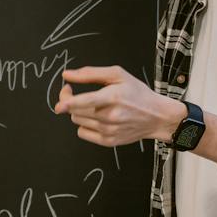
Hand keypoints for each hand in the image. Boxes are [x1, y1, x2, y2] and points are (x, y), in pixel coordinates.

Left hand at [54, 66, 185, 147]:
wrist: (157, 116)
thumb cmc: (137, 93)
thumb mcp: (118, 75)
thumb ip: (90, 74)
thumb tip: (67, 75)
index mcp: (112, 97)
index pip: (83, 102)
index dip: (67, 102)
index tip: (60, 104)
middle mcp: (109, 116)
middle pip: (75, 111)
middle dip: (69, 101)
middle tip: (73, 93)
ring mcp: (108, 131)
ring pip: (77, 121)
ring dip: (79, 112)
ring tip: (93, 106)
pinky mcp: (108, 142)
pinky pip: (83, 133)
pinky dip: (85, 125)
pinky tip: (96, 119)